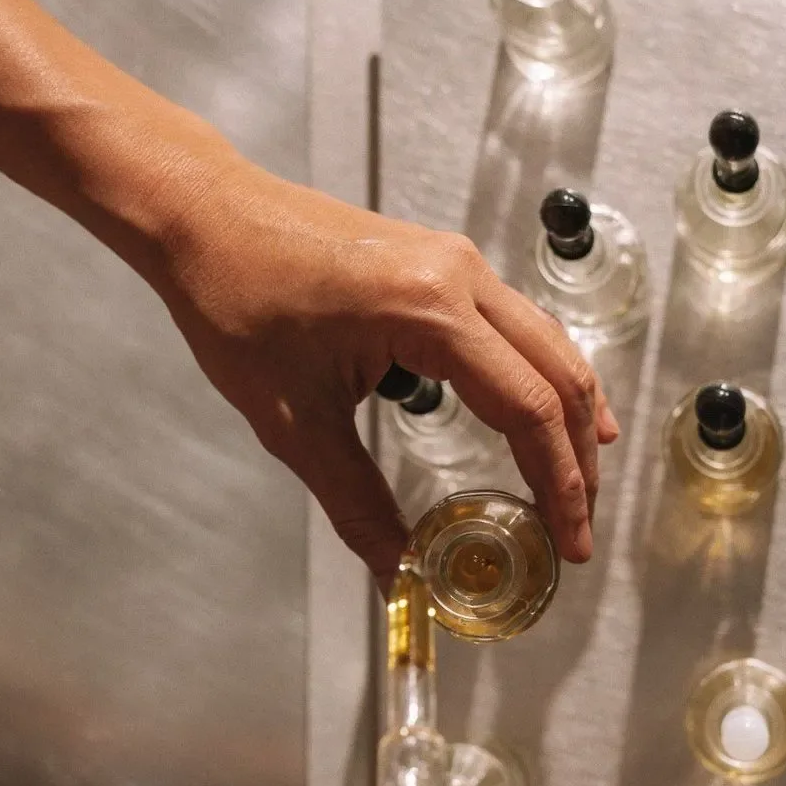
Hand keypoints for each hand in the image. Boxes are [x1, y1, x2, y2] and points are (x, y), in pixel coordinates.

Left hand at [156, 155, 619, 580]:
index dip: (558, 484)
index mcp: (431, 311)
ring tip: (578, 480)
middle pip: (558, 376)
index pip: (528, 409)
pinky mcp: (443, 262)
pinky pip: (519, 325)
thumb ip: (355, 501)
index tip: (569, 539)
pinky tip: (546, 412)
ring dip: (570, 415)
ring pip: (548, 344)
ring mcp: (458, 262)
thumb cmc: (236, 296)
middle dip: (577, 460)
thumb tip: (397, 569)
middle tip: (579, 527)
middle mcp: (461, 276)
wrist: (205, 215)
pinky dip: (543, 376)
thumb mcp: (293, 420)